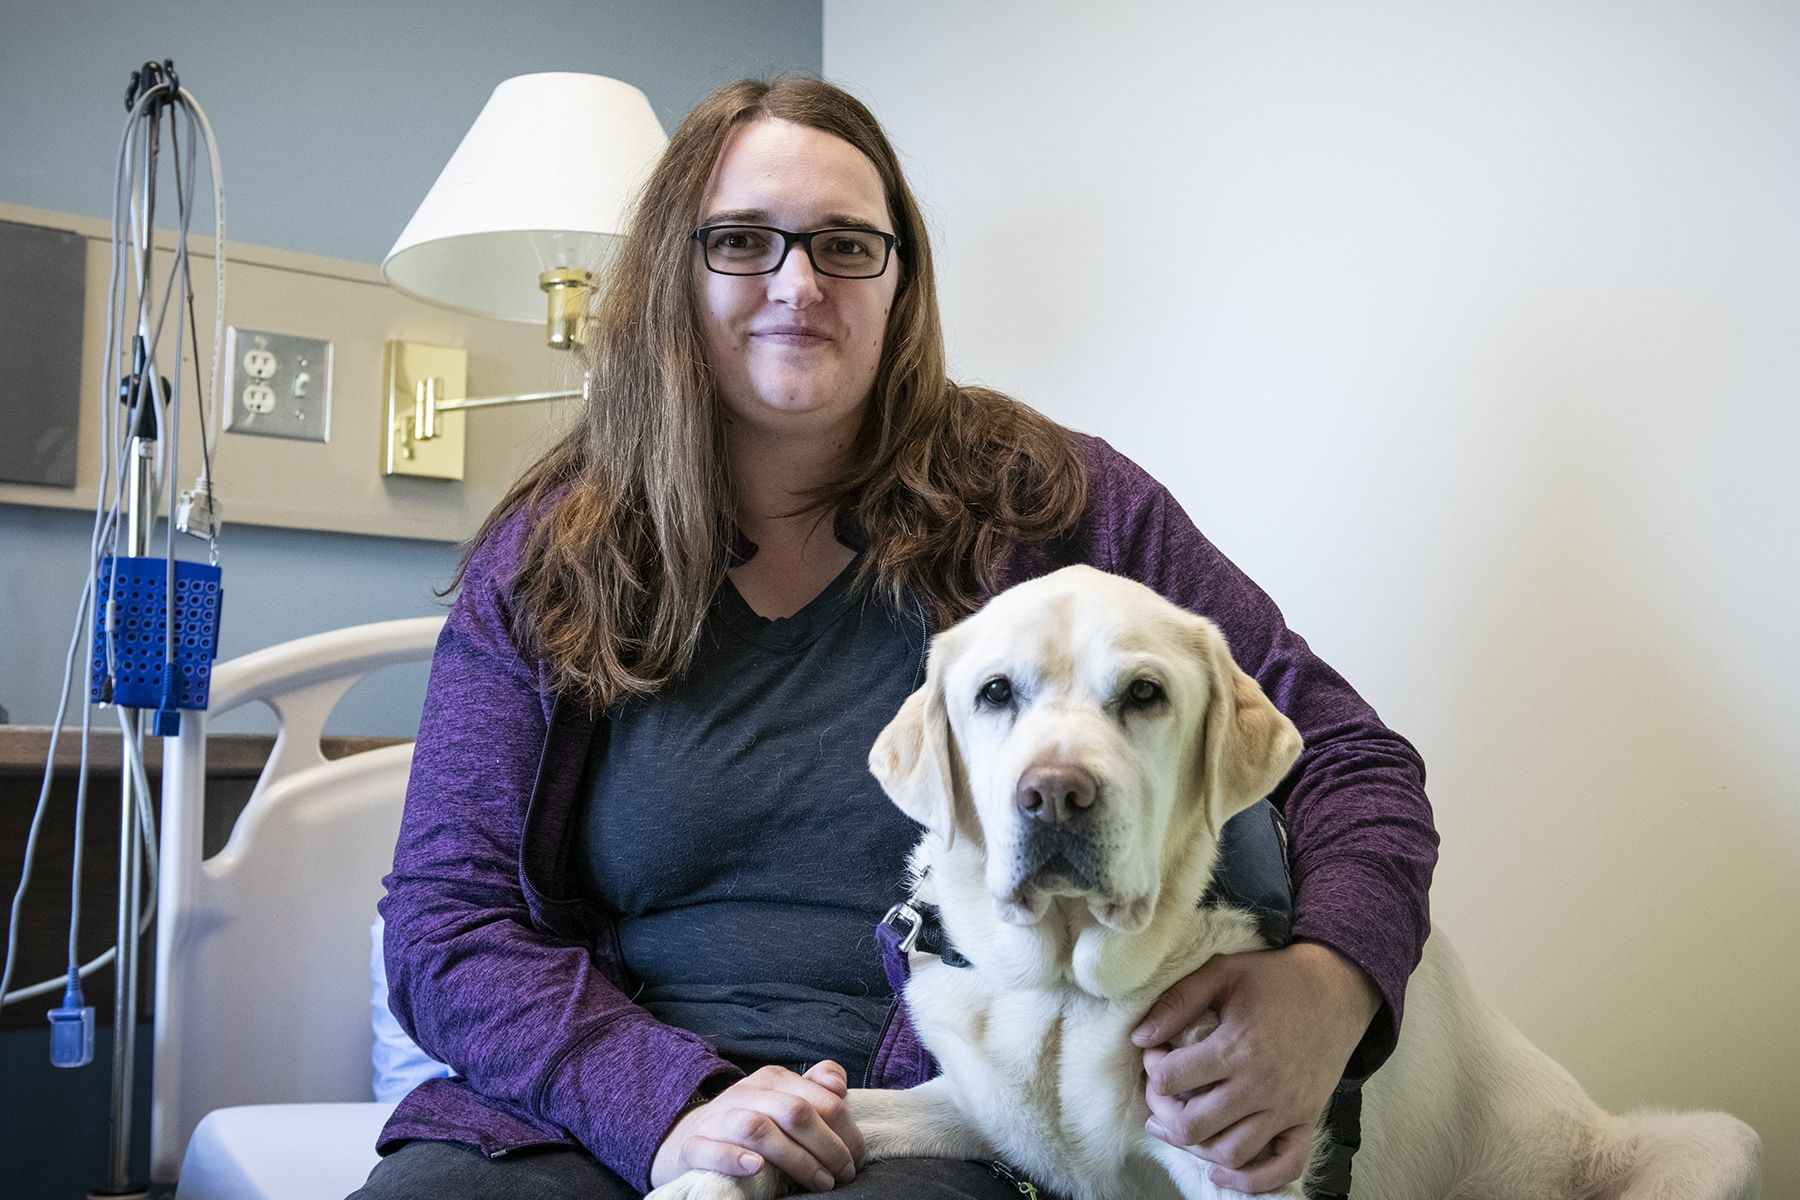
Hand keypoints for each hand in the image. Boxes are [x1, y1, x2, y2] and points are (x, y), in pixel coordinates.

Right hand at [649, 1061, 863, 1191]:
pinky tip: (755, 1168)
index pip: (821, 1098)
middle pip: (795, 1112)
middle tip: (843, 1175)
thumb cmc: (754, 1121)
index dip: (846, 1130)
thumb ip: (817, 1088)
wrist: (692, 1136)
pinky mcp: (694, 1145)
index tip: (857, 1158)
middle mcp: (746, 1092)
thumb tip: (839, 1086)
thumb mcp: (785, 1098)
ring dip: (795, 1159)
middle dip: (828, 1146)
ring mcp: (719, 1118)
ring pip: (759, 1129)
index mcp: (773, 1079)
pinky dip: (733, 1158)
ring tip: (819, 1182)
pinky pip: (710, 1149)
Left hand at [1132, 942, 1379, 1193]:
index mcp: (1235, 1048)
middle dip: (1164, 1111)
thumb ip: (1177, 1002)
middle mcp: (1259, 1087)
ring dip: (1196, 1145)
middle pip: (1193, 1126)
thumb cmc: (1276, 979)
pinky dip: (1250, 1180)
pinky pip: (1281, 1168)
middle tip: (1162, 1092)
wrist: (1337, 989)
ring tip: (1181, 1122)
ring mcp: (1285, 1109)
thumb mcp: (1222, 973)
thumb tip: (1140, 1037)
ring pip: (1229, 1153)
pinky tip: (1221, 1172)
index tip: (1157, 1053)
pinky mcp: (1306, 1121)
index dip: (1153, 1068)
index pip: (1171, 1079)